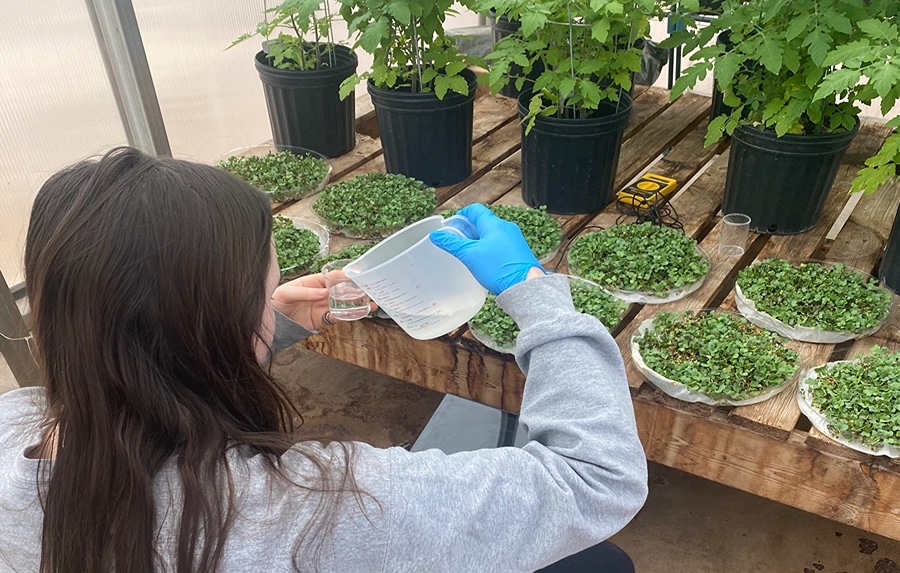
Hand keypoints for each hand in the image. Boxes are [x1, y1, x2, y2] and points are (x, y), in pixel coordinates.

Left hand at [273, 273, 377, 329]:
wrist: (272, 320)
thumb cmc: (277, 300)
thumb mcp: (287, 293)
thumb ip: (305, 293)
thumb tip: (324, 294)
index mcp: (315, 282)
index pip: (334, 277)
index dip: (346, 277)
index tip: (357, 278)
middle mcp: (322, 293)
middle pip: (343, 290)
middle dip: (357, 291)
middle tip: (369, 291)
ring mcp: (323, 306)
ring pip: (344, 304)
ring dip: (358, 304)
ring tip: (371, 304)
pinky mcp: (323, 319)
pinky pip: (338, 317)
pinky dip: (349, 316)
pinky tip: (360, 314)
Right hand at [429, 204, 543, 294]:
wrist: (524, 286)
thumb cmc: (499, 268)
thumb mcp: (469, 255)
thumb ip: (451, 243)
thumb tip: (436, 235)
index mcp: (494, 223)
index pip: (475, 210)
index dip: (461, 215)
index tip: (452, 225)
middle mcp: (506, 228)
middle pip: (483, 222)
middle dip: (468, 230)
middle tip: (457, 241)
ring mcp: (514, 240)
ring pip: (492, 234)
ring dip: (478, 240)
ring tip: (468, 253)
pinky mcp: (519, 252)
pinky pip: (500, 244)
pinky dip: (489, 248)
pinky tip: (484, 261)